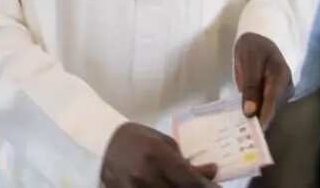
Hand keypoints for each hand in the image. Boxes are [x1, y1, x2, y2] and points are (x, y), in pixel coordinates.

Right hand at [101, 123, 217, 187]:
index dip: (208, 186)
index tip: (218, 187)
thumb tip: (209, 172)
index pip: (190, 179)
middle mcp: (147, 175)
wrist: (101, 143)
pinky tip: (167, 186)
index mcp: (157, 156)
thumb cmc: (135, 137)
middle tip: (207, 187)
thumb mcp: (162, 142)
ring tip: (184, 183)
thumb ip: (184, 160)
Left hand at [234, 33, 292, 128]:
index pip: (273, 100)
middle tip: (244, 137)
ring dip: (257, 119)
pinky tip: (244, 123)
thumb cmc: (253, 47)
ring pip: (269, 110)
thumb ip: (250, 85)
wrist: (257, 39)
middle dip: (259, 121)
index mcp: (281, 75)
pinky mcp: (275, 96)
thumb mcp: (249, 61)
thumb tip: (250, 112)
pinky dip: (256, 114)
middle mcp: (285, 87)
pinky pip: (266, 107)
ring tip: (242, 133)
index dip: (264, 117)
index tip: (256, 132)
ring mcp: (281, 92)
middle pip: (272, 109)